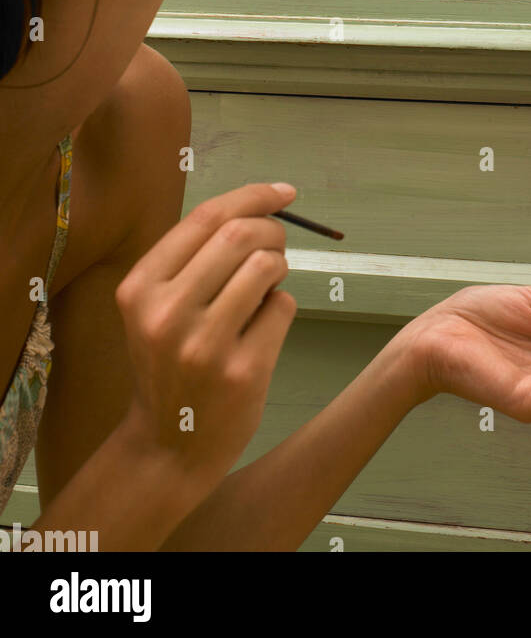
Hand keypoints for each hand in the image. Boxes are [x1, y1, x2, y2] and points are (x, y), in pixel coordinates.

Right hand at [114, 183, 297, 494]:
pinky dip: (282, 306)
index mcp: (140, 288)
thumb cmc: (171, 362)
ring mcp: (204, 346)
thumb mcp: (157, 307)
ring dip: (279, 267)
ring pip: (267, 267)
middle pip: (242, 235)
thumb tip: (264, 205)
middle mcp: (166, 315)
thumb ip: (196, 257)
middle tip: (278, 245)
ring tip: (268, 285)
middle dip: (273, 231)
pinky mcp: (242, 371)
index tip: (283, 192)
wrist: (168, 446)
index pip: (207, 217)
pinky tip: (263, 327)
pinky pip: (283, 307)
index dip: (253, 196)